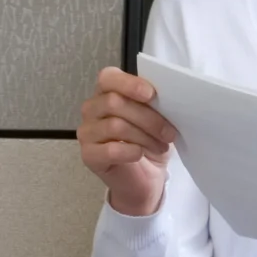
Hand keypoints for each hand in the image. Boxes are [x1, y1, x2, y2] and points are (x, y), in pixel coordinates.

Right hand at [78, 66, 176, 215]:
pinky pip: (110, 149)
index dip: (129, 84)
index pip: (108, 78)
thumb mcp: (156, 118)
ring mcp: (87, 133)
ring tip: (161, 146)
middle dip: (147, 117)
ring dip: (144, 136)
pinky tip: (140, 154)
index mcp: (106, 93)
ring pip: (115, 125)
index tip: (152, 95)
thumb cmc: (149, 144)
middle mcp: (91, 109)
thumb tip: (165, 95)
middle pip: (114, 102)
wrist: (146, 179)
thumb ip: (153, 103)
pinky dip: (131, 151)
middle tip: (168, 132)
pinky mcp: (89, 155)